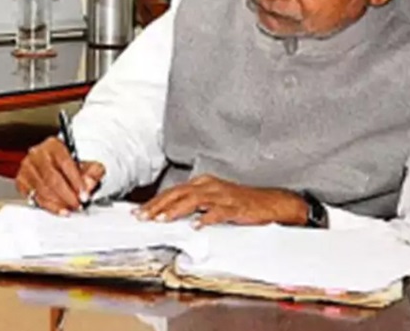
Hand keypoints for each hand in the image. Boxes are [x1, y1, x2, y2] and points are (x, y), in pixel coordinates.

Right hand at [15, 137, 104, 215]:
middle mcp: (37, 154)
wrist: (52, 163)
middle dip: (67, 195)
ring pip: (42, 190)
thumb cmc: (69, 164)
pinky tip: (58, 209)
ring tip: (69, 208)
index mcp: (54, 145)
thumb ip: (93, 172)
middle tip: (77, 205)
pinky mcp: (21, 181)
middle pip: (52, 178)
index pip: (65, 163)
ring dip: (58, 202)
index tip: (84, 195)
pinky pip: (34, 197)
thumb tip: (89, 184)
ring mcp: (27, 167)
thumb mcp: (86, 163)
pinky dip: (48, 206)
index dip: (76, 182)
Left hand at [136, 174, 306, 227]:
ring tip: (162, 220)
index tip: (139, 212)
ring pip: (193, 200)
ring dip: (176, 210)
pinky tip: (196, 226)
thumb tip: (169, 214)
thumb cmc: (240, 203)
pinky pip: (218, 212)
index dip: (155, 201)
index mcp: (202, 183)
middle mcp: (209, 186)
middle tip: (142, 216)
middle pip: (178, 193)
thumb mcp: (213, 199)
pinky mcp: (235, 207)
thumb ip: (193, 204)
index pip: (173, 191)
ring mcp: (222, 196)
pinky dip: (206, 218)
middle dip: (158, 205)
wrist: (270, 202)